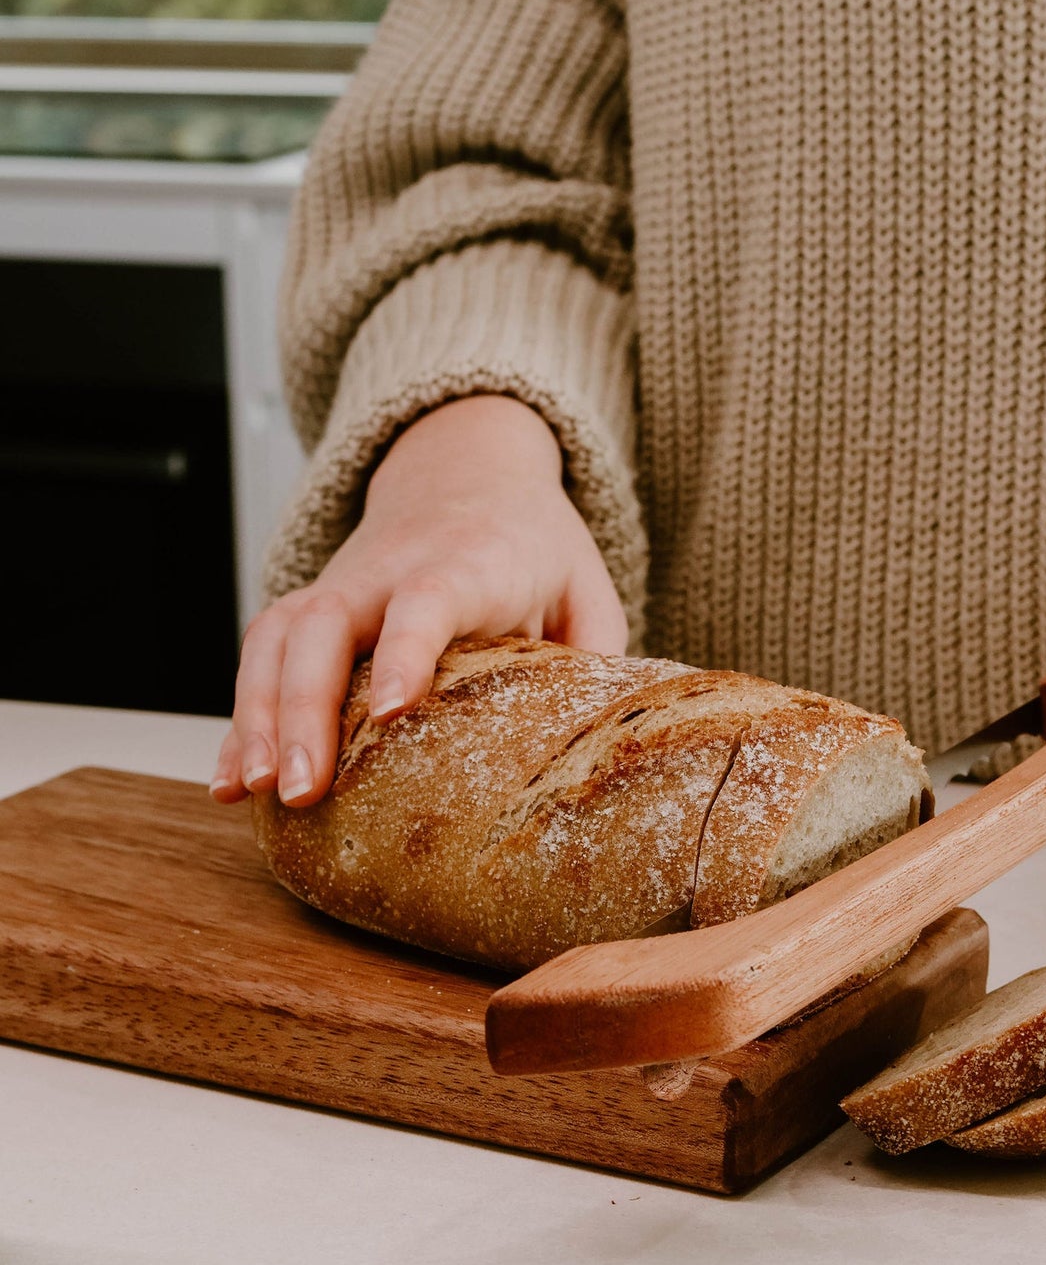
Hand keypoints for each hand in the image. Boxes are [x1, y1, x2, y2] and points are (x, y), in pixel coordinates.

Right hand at [211, 395, 627, 806]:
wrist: (470, 471)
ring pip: (278, 637)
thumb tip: (597, 746)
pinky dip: (242, 720)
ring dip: (256, 716)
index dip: (409, 648)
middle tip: (300, 789)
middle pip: (326, 624)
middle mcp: (389, 568)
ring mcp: (341, 585)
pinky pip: (260, 657)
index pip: (429, 599)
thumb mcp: (586, 587)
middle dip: (303, 707)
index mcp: (469, 561)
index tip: (398, 709)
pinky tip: (229, 783)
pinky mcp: (311, 607)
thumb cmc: (536, 545)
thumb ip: (594, 658)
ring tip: (251, 793)